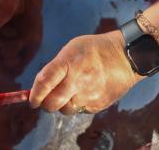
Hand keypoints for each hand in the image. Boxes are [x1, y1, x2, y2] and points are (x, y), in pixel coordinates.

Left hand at [28, 31, 142, 114]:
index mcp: (68, 63)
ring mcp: (88, 94)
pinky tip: (85, 91)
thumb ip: (55, 67)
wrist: (126, 56)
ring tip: (71, 91)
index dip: (34, 94)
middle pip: (51, 104)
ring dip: (63, 104)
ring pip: (65, 110)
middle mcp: (77, 80)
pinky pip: (80, 110)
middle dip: (46, 103)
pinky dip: (78, 104)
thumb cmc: (96, 49)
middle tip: (47, 98)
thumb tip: (39, 87)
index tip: (32, 99)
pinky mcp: (97, 104)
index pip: (44, 83)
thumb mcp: (72, 48)